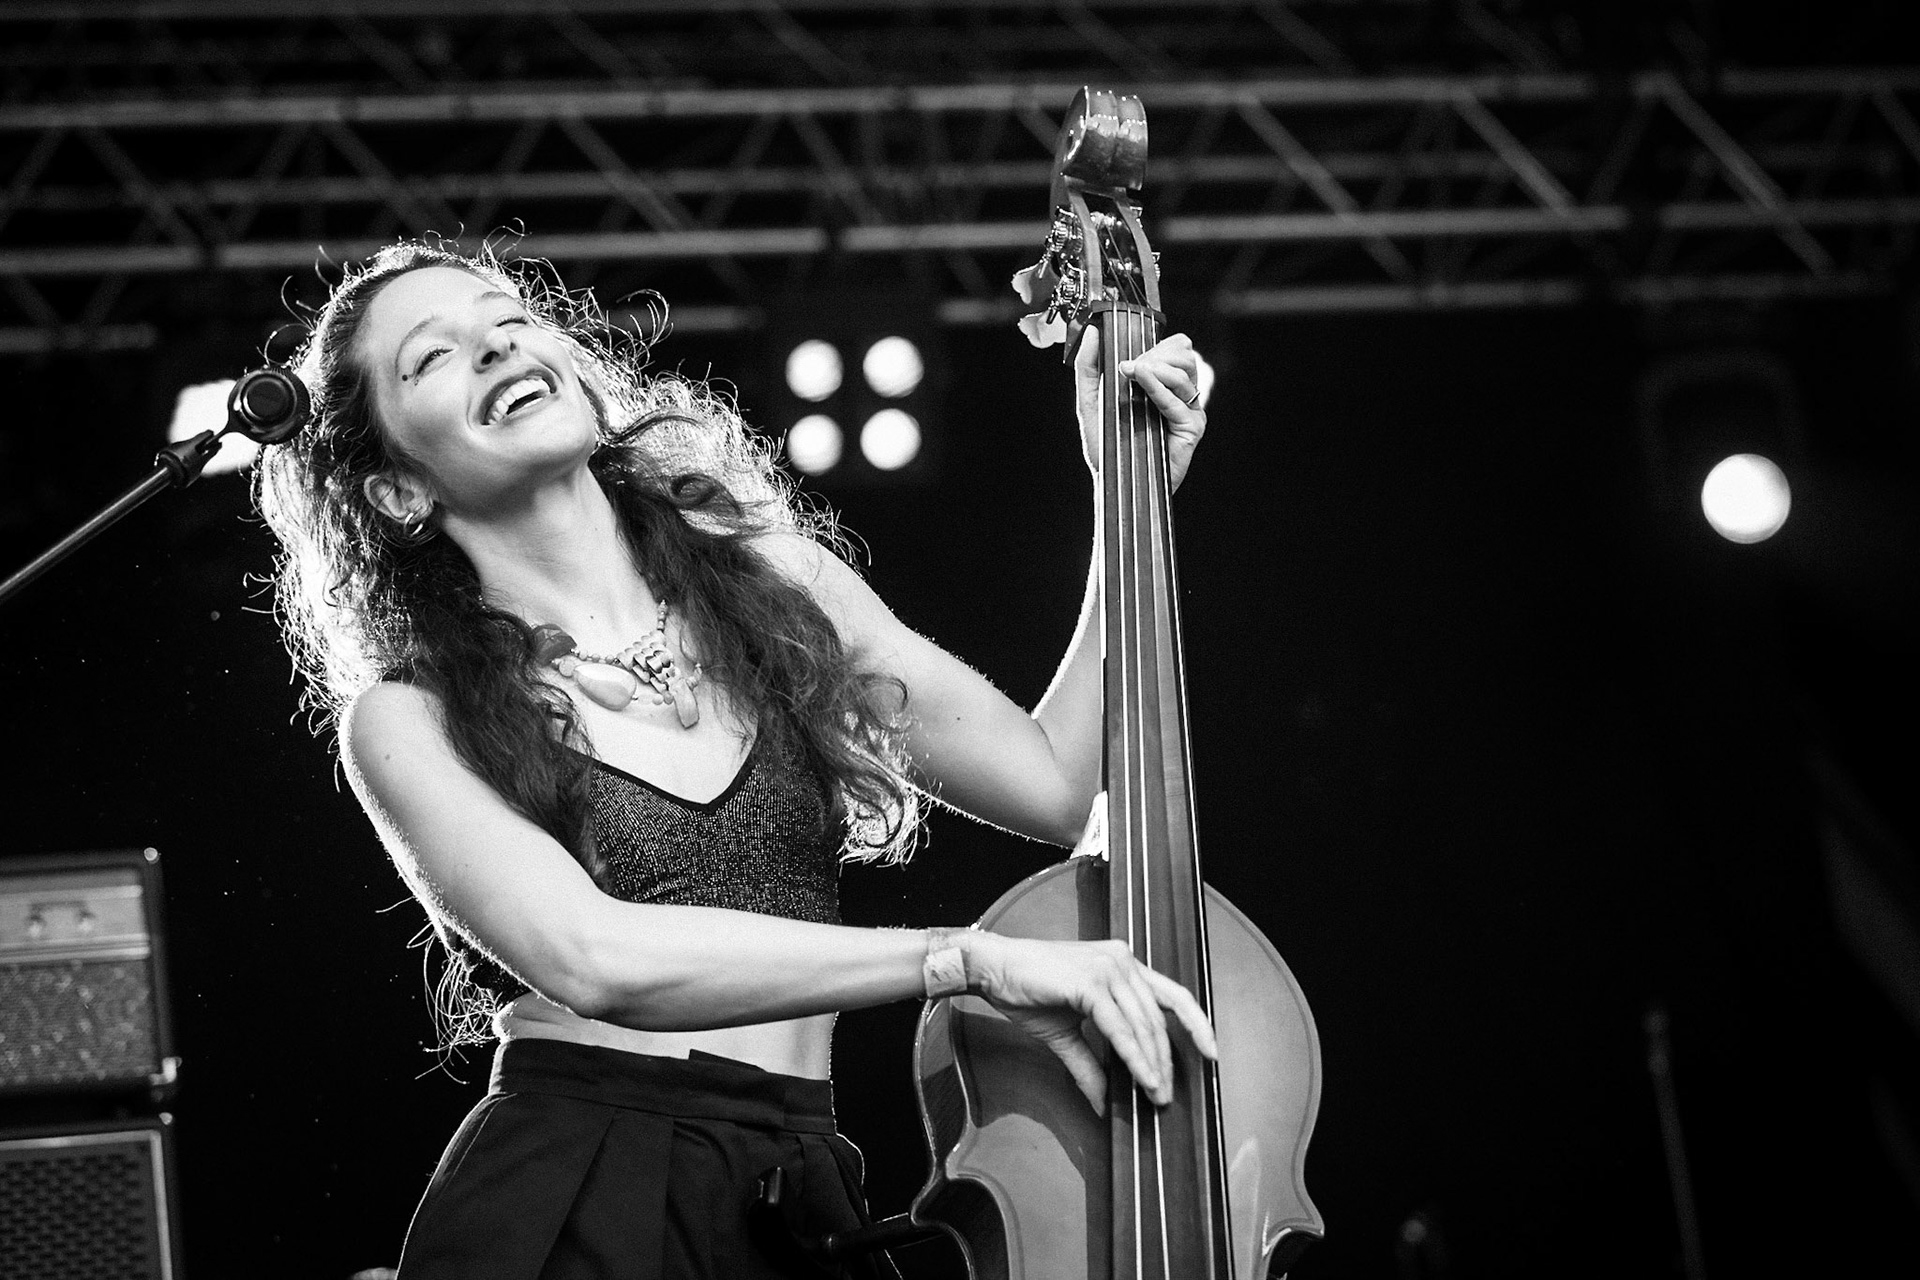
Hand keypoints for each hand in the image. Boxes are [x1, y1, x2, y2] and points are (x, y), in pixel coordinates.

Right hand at [965, 931, 1218, 1113]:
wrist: (993, 969)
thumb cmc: (1027, 991)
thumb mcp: (1066, 1033)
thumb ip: (1091, 1063)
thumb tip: (1102, 1102)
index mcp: (1122, 964)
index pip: (1173, 994)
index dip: (1197, 1023)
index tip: (1212, 1053)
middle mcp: (1122, 961)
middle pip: (1159, 1017)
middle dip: (1168, 1060)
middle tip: (1168, 1095)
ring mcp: (1108, 968)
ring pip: (1143, 1024)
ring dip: (1153, 1065)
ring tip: (1156, 1095)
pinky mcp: (1090, 981)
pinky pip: (1119, 1028)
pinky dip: (1133, 1057)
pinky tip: (1141, 1078)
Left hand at [1074, 328, 1212, 491]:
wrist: (1114, 480)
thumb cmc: (1107, 445)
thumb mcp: (1091, 400)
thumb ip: (1089, 366)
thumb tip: (1092, 332)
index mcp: (1164, 384)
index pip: (1177, 346)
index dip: (1156, 343)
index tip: (1128, 355)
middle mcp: (1180, 395)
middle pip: (1183, 353)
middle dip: (1153, 354)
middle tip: (1128, 369)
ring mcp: (1189, 410)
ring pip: (1184, 370)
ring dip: (1155, 367)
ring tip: (1132, 376)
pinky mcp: (1191, 426)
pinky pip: (1179, 398)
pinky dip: (1157, 386)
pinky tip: (1140, 380)